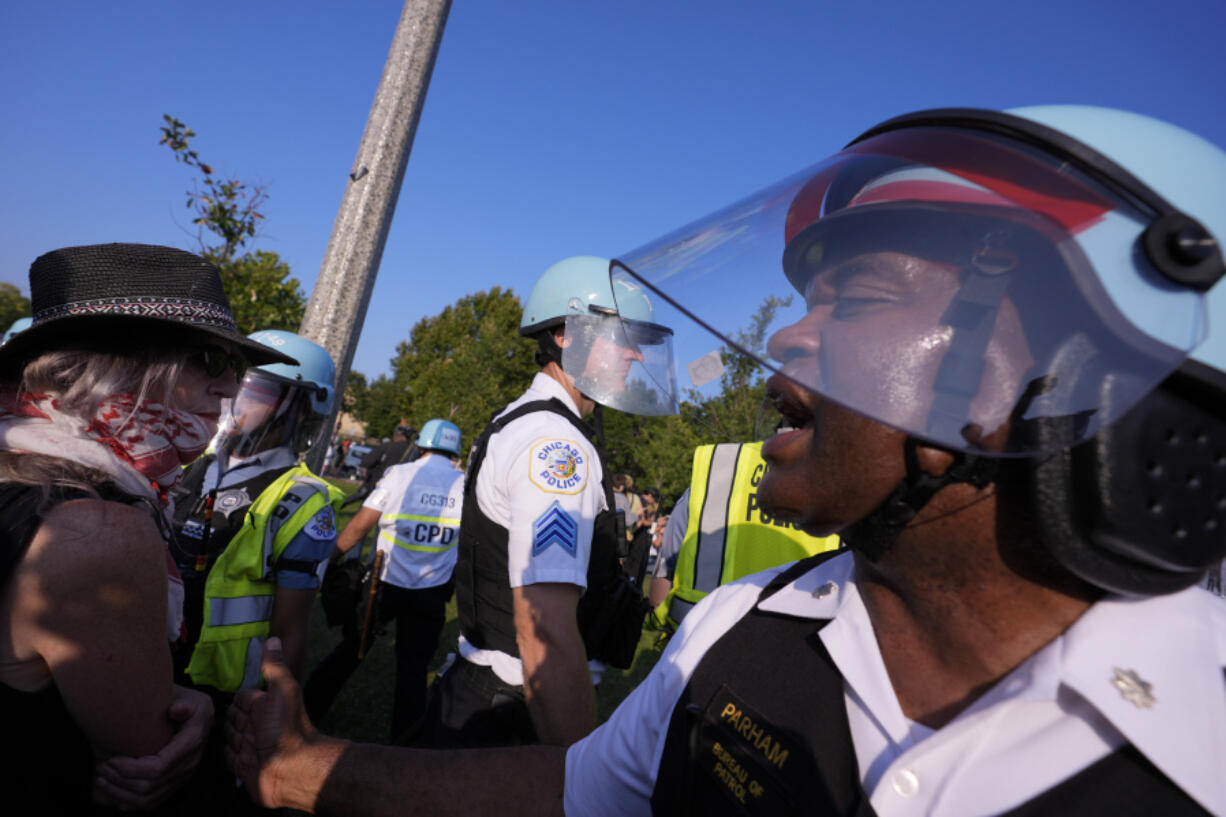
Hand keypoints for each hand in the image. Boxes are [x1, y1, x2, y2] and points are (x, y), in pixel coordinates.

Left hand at [93, 684, 212, 810]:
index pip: (157, 768)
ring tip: (101, 779)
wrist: (200, 715)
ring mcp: (183, 778)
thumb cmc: (189, 703)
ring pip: (146, 800)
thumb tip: (176, 709)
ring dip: (119, 793)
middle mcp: (189, 765)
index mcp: (192, 744)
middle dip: (119, 780)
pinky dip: (129, 801)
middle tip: (100, 766)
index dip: (129, 769)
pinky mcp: (175, 784)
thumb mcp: (190, 698)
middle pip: (148, 787)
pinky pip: (150, 803)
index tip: (110, 758)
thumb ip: (183, 703)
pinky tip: (113, 793)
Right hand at [225, 637, 315, 807]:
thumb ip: (275, 667)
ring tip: (237, 739)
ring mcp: (249, 746)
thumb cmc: (287, 729)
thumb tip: (274, 638)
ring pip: (226, 737)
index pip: (241, 698)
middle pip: (231, 718)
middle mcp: (257, 726)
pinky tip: (232, 753)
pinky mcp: (242, 766)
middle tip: (235, 722)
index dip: (238, 699)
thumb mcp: (282, 691)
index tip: (235, 701)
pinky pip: (227, 758)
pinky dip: (227, 755)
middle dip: (231, 719)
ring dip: (229, 737)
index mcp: (264, 706)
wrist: (292, 769)